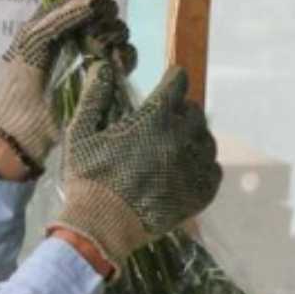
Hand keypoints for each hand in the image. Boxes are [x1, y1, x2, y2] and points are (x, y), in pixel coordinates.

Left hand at [0, 0, 136, 168]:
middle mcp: (79, 34)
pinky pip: (128, 57)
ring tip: (96, 50)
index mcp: (57, 21)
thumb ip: (59, 15)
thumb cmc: (18, 83)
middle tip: (91, 30)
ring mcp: (95, 57)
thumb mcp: (32, 40)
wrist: (23, 128)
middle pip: (106, 10)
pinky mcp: (108, 79)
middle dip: (104, 14)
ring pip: (119, 31)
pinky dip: (124, 56)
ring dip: (112, 35)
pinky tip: (113, 62)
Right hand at [50, 62, 221, 274]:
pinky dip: (203, 165)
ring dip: (194, 137)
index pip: (178, 84)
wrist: (101, 227)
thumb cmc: (88, 177)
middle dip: (182, 110)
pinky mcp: (199, 194)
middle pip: (195, 112)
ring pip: (207, 140)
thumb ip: (95, 95)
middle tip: (168, 118)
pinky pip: (213, 170)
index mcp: (155, 119)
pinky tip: (187, 168)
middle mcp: (181, 140)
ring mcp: (193, 168)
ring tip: (177, 144)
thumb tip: (103, 66)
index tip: (170, 81)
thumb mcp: (81, 132)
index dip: (173, 80)